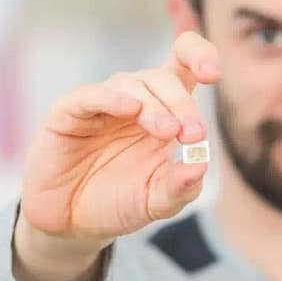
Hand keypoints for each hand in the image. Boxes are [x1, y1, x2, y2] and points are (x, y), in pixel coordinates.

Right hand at [13, 32, 219, 280]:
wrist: (71, 224)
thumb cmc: (117, 203)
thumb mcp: (156, 202)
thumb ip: (180, 187)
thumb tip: (201, 166)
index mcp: (164, 111)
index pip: (184, 65)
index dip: (200, 56)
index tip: (213, 74)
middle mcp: (135, 101)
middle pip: (163, 78)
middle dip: (182, 103)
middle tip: (192, 134)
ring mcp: (102, 104)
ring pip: (132, 84)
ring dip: (154, 106)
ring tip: (167, 132)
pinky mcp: (69, 113)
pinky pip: (91, 95)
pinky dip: (112, 97)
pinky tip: (129, 108)